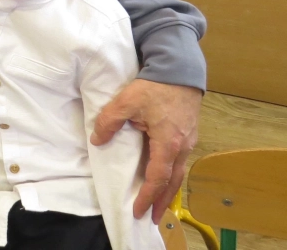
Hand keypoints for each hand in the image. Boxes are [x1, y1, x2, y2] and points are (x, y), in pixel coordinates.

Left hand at [91, 79, 201, 223]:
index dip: (147, 195)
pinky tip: (164, 178)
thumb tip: (97, 140)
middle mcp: (182, 146)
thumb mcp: (126, 101)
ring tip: (159, 204)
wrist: (179, 69)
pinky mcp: (188, 134)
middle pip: (172, 181)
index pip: (157, 177)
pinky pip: (179, 161)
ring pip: (178, 172)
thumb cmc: (155, 86)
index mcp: (168, 143)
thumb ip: (109, 121)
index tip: (138, 209)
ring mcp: (188, 140)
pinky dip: (171, 175)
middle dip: (162, 201)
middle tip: (153, 218)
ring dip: (168, 190)